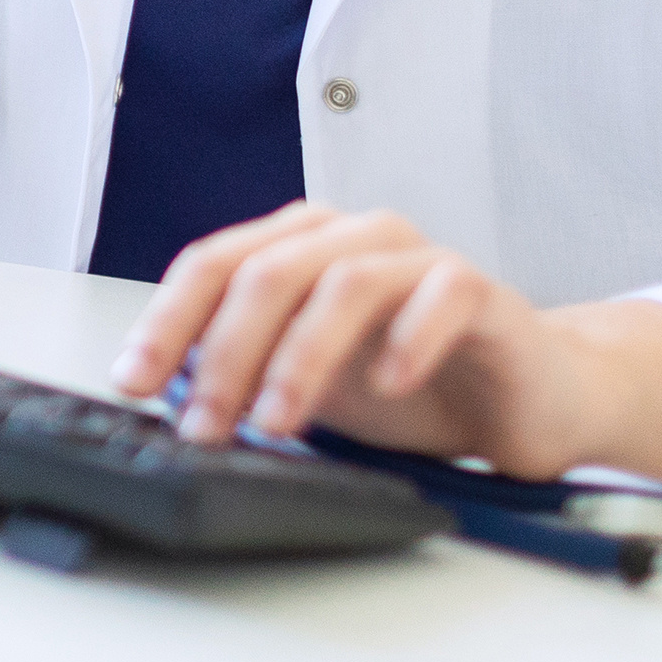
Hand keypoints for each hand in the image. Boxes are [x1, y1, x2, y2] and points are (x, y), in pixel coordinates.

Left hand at [107, 203, 661, 497]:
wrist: (526, 397)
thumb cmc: (412, 385)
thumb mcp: (308, 384)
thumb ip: (246, 376)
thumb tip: (165, 401)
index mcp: (297, 246)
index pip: (212, 266)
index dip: (167, 322)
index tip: (135, 381)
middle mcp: (351, 236)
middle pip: (265, 272)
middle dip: (225, 353)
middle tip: (207, 425)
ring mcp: (416, 256)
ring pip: (341, 282)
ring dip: (299, 358)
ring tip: (278, 422)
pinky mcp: (478, 288)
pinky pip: (439, 295)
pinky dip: (405, 340)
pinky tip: (387, 386)